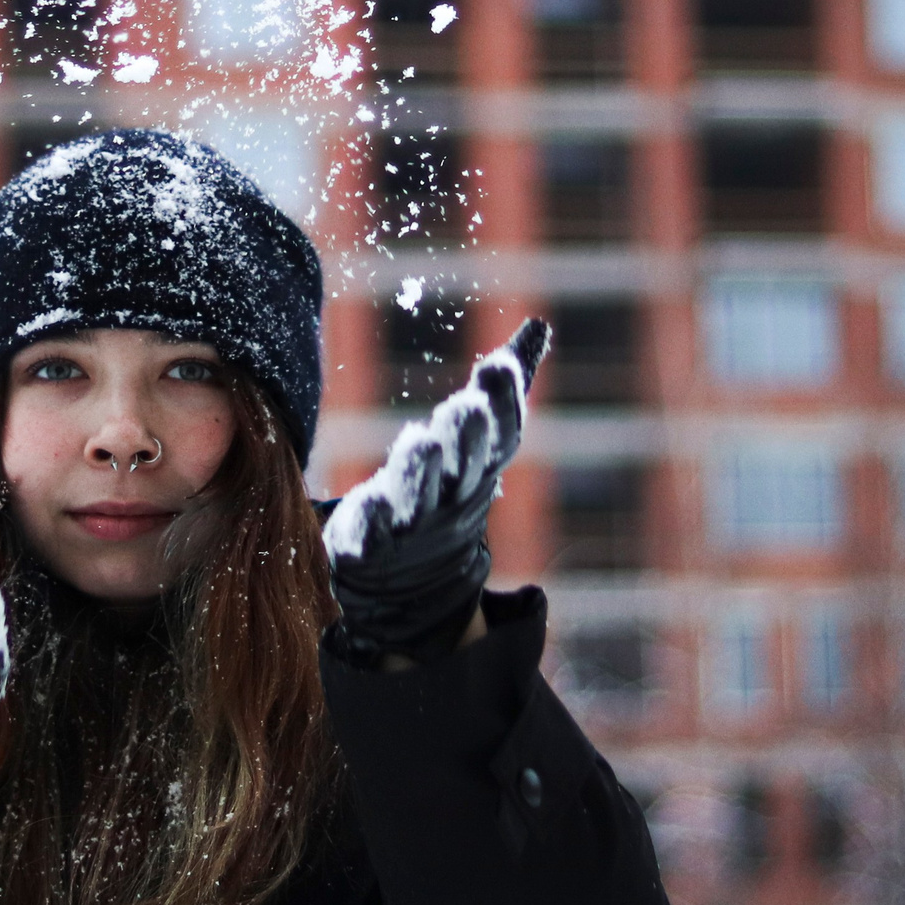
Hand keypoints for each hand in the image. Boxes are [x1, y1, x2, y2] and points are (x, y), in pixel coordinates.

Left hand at [324, 319, 549, 666]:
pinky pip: (370, 537)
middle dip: (468, 437)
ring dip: (423, 472)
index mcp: (478, 468)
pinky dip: (370, 525)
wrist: (409, 579)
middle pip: (466, 467)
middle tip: (467, 406)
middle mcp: (450, 497)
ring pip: (419, 498)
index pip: (501, 437)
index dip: (505, 404)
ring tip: (422, 442)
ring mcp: (411, 525)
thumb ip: (502, 388)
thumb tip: (537, 325)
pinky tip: (368, 506)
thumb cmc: (445, 488)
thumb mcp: (476, 441)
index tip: (498, 365)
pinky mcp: (368, 545)